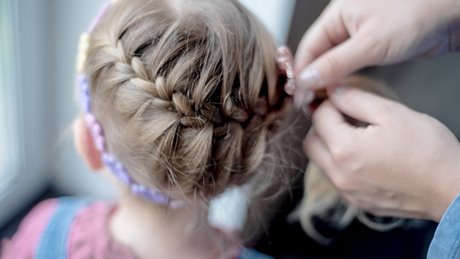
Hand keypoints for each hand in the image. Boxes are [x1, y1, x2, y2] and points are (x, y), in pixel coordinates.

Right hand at [294, 0, 459, 94]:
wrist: (450, 13)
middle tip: (308, 103)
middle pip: (318, 55)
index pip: (309, 47)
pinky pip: (350, 63)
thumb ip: (335, 63)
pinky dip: (343, 77)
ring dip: (327, 80)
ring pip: (333, 61)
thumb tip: (306, 79)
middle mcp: (345, 22)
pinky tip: (340, 91)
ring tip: (321, 101)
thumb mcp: (370, 43)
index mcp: (337, 14)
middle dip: (312, 79)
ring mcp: (359, 34)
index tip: (298, 96)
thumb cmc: (416, 14)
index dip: (301, 73)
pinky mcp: (373, 44)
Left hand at [304, 87, 459, 220]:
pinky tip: (362, 155)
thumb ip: (354, 99)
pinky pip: (335, 178)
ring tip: (355, 134)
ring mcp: (347, 192)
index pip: (319, 117)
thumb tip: (331, 89)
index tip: (341, 96)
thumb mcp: (391, 113)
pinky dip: (340, 163)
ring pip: (320, 162)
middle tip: (344, 115)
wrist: (452, 189)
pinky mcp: (356, 202)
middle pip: (311, 141)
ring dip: (328, 144)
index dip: (329, 101)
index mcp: (344, 149)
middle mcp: (339, 175)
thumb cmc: (427, 149)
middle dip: (321, 124)